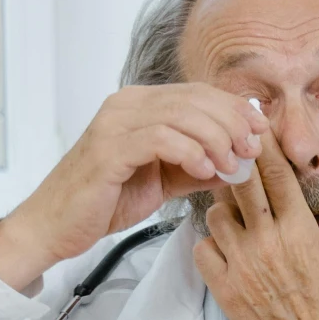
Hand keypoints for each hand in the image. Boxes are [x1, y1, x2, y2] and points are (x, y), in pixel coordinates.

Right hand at [0, 84, 262, 291]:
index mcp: (139, 105)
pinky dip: (190, 152)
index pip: (198, 93)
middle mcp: (126, 104)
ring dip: (216, 139)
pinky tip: (205, 171)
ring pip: (181, 114)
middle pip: (194, 99)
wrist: (56, 226)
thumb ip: (198, 167)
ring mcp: (115, 123)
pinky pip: (160, 139)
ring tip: (232, 165)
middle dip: (232, 123)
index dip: (234, 109)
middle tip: (252, 150)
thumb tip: (241, 163)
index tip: (261, 132)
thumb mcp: (164, 180)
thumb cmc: (106, 201)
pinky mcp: (108, 148)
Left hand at [193, 125, 318, 319]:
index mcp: (300, 232)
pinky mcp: (224, 289)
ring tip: (236, 218)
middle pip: (242, 185)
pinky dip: (210, 245)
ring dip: (224, 211)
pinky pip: (203, 250)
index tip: (254, 125)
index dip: (264, 146)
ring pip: (216, 215)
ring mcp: (242, 266)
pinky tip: (225, 250)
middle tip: (229, 147)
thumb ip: (317, 232)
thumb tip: (308, 214)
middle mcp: (268, 243)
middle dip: (235, 161)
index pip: (277, 176)